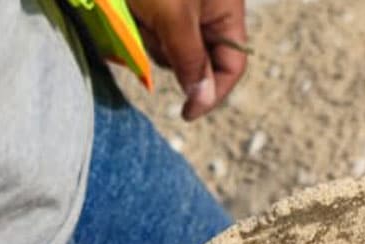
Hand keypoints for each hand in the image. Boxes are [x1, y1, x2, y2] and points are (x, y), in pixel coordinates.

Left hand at [128, 0, 247, 119]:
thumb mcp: (174, 17)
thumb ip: (191, 59)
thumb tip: (204, 100)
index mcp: (227, 12)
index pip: (232, 65)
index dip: (213, 93)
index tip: (187, 113)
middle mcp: (209, 14)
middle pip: (198, 62)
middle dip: (172, 58)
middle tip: (152, 31)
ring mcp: (183, 11)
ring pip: (170, 51)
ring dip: (151, 42)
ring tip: (140, 13)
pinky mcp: (159, 9)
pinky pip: (153, 36)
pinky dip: (140, 32)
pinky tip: (132, 11)